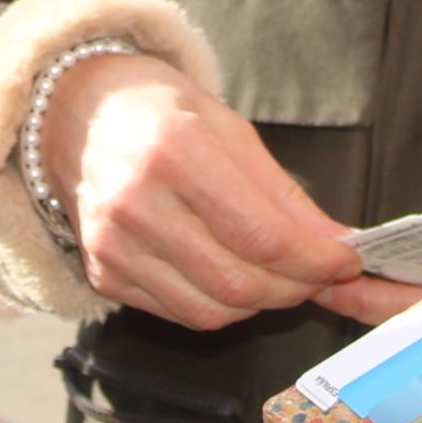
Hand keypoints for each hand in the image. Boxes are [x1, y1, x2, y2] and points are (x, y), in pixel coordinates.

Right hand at [39, 52, 361, 326]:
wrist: (75, 110)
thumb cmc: (157, 109)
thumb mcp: (230, 129)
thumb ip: (284, 194)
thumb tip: (335, 245)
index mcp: (175, 153)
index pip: (262, 236)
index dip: (315, 260)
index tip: (346, 262)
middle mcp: (137, 204)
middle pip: (240, 282)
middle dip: (296, 287)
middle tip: (319, 273)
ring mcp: (113, 245)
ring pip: (213, 310)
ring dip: (261, 303)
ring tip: (279, 276)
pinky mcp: (103, 273)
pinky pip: (179, 313)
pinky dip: (219, 305)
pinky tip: (231, 276)